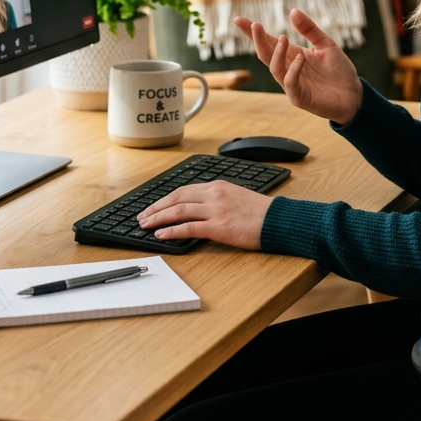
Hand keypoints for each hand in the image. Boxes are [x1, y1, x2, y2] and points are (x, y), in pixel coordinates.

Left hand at [137, 180, 270, 249]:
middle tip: (142, 217)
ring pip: (178, 211)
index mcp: (217, 186)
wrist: (278, 220)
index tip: (153, 207)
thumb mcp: (236, 197)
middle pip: (176, 198)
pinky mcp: (219, 226)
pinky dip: (172, 231)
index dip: (164, 199)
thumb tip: (198, 209)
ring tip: (146, 226)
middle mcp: (214, 194)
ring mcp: (216, 209)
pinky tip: (161, 235)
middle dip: (156, 208)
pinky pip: (189, 227)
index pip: (183, 190)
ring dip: (158, 218)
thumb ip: (217, 200)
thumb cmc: (260, 212)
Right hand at [234, 9, 362, 125]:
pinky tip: (300, 58)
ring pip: (275, 68)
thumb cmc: (339, 71)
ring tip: (283, 38)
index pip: (269, 42)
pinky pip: (290, 83)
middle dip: (258, 40)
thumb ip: (310, 30)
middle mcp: (288, 69)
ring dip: (277, 53)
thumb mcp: (326, 45)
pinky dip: (293, 70)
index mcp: (292, 55)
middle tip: (255, 25)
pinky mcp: (300, 97)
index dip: (253, 33)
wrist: (354, 96)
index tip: (238, 20)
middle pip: (265, 54)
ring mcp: (292, 84)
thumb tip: (293, 11)